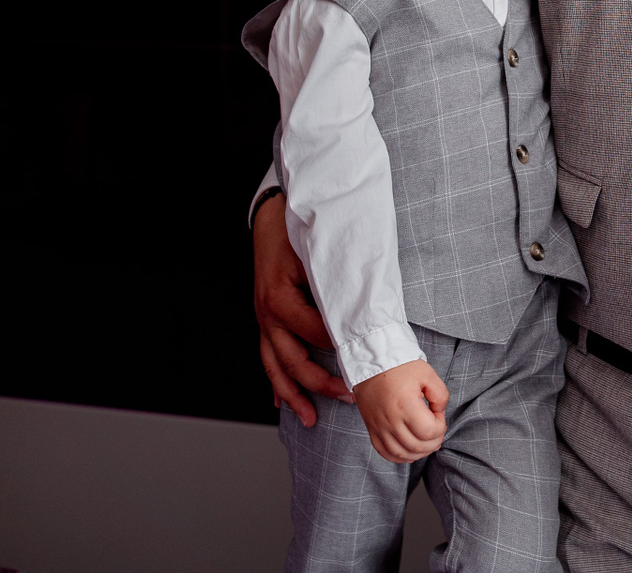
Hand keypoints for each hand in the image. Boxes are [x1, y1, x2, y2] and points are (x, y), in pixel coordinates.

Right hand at [253, 195, 352, 423]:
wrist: (273, 213)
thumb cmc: (300, 230)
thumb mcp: (321, 254)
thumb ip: (339, 283)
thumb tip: (368, 310)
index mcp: (281, 298)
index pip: (317, 334)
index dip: (344, 350)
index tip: (368, 362)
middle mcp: (268, 313)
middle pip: (293, 360)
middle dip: (321, 384)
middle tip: (351, 397)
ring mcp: (263, 318)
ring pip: (275, 366)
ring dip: (293, 394)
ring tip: (310, 419)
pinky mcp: (264, 319)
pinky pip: (267, 356)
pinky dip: (276, 381)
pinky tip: (282, 402)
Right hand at [353, 359, 448, 463]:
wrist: (373, 363)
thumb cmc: (400, 367)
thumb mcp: (428, 374)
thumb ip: (441, 395)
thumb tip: (439, 412)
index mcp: (405, 405)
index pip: (429, 432)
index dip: (441, 426)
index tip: (439, 414)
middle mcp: (390, 421)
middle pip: (417, 446)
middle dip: (434, 441)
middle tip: (437, 428)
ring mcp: (379, 428)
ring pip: (402, 454)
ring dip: (420, 452)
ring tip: (427, 441)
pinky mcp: (372, 430)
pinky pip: (386, 453)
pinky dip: (401, 456)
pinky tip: (410, 450)